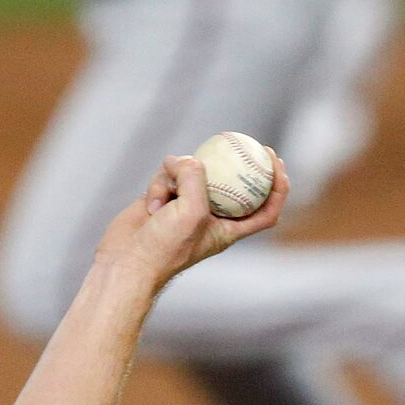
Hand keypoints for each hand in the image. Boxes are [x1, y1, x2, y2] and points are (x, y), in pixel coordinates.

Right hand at [94, 151, 289, 289]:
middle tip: (247, 143)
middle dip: (240, 163)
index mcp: (229, 228)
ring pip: (193, 172)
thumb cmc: (164, 248)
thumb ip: (196, 179)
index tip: (277, 164)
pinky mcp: (164, 197)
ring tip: (165, 200)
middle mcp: (211, 215)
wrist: (126, 261)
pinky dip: (159, 183)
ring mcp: (186, 204)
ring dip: (178, 177)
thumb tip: (189, 159)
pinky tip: (151, 204)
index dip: (278, 188)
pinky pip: (168, 175)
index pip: (266, 210)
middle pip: (233, 183)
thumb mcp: (190, 212)